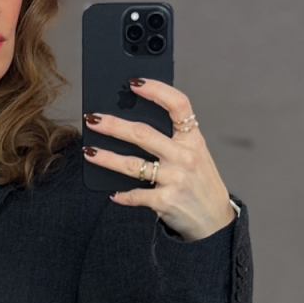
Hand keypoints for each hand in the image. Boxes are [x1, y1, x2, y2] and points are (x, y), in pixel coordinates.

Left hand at [84, 78, 234, 240]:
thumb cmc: (200, 183)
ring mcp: (175, 178)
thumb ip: (173, 140)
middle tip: (92, 119)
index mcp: (192, 139)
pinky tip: (112, 193)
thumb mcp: (196, 154)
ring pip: (133, 164)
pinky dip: (121, 195)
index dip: (156, 90)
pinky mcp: (165, 201)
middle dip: (113, 125)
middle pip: (143, 133)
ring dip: (107, 158)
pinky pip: (135, 195)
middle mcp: (185, 155)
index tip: (134, 83)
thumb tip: (134, 126)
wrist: (215, 219)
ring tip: (89, 152)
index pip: (177, 104)